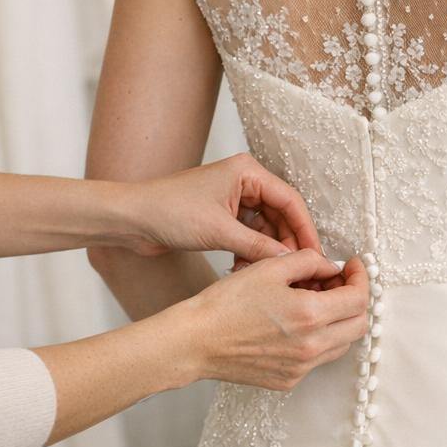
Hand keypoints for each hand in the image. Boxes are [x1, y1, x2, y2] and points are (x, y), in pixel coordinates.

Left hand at [121, 154, 321, 261]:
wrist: (130, 220)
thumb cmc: (167, 211)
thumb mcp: (219, 232)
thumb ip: (259, 247)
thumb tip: (290, 261)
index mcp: (248, 172)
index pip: (290, 200)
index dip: (305, 230)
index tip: (317, 256)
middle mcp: (244, 181)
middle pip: (281, 215)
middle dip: (286, 244)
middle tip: (296, 271)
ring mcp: (233, 199)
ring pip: (266, 228)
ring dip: (266, 252)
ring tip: (263, 274)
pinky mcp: (222, 216)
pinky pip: (249, 235)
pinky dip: (251, 253)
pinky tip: (244, 270)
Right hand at [182, 252, 369, 390]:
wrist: (196, 342)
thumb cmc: (227, 303)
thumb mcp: (270, 268)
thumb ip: (309, 261)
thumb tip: (331, 266)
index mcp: (310, 316)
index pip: (359, 299)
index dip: (362, 278)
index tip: (352, 267)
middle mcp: (312, 347)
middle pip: (359, 325)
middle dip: (356, 300)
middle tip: (338, 283)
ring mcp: (301, 368)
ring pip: (341, 344)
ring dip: (339, 321)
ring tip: (315, 302)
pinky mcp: (289, 380)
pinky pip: (318, 358)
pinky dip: (318, 339)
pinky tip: (295, 323)